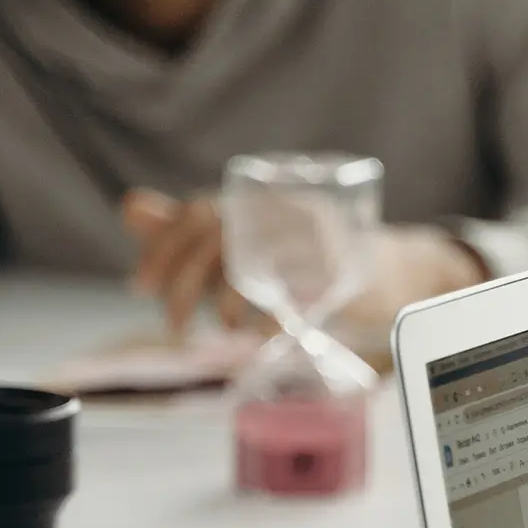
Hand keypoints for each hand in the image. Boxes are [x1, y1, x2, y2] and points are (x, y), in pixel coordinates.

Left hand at [123, 191, 488, 335]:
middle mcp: (287, 204)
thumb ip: (190, 228)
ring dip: (226, 301)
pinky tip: (259, 334)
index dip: (162, 248)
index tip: (141, 288)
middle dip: (184, 283)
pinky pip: (296, 288)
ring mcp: (318, 234)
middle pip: (219, 235)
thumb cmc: (312, 258)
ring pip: (253, 259)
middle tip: (174, 324)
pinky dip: (270, 315)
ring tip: (222, 330)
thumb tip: (130, 207)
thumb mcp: (246, 245)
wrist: (396, 272)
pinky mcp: (345, 265)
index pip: (199, 211)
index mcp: (262, 193)